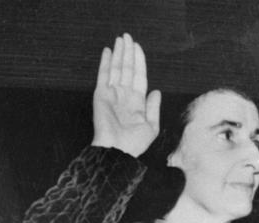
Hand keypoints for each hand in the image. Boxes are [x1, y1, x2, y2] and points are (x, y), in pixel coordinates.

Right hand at [91, 33, 160, 157]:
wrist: (118, 150)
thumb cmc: (135, 143)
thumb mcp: (151, 126)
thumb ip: (154, 108)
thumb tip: (157, 91)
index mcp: (137, 103)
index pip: (139, 77)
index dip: (139, 62)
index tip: (138, 48)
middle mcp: (124, 96)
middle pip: (127, 69)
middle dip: (128, 53)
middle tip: (128, 36)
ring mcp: (112, 94)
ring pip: (116, 68)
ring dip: (119, 53)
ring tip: (121, 39)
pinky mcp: (101, 94)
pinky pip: (103, 75)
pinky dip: (105, 62)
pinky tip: (108, 51)